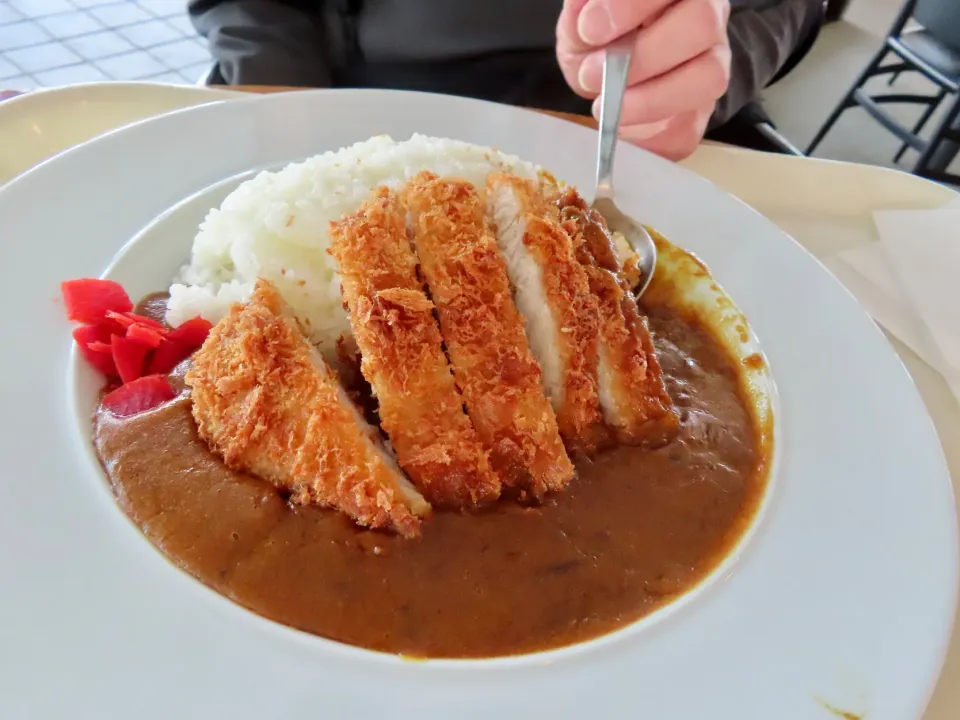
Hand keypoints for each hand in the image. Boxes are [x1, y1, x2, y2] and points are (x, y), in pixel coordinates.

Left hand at [557, 0, 731, 159]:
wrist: (605, 74)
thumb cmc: (598, 36)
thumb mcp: (581, 18)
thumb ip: (582, 11)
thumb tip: (585, 14)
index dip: (631, 7)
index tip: (589, 29)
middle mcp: (707, 17)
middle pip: (701, 24)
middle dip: (644, 55)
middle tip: (592, 75)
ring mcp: (712, 65)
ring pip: (708, 77)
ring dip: (651, 100)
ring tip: (605, 108)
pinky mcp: (701, 113)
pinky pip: (688, 129)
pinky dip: (648, 136)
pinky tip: (619, 127)